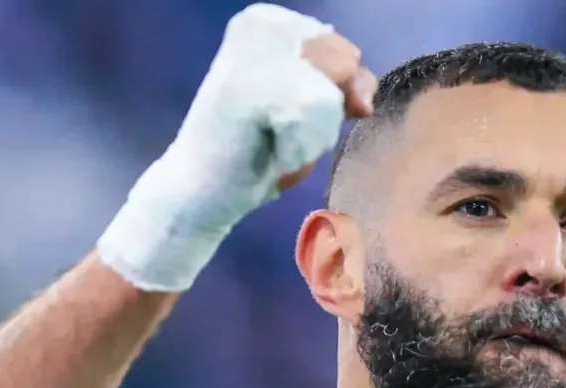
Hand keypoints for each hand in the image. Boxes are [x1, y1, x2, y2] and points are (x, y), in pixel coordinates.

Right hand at [96, 4, 377, 292]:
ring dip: (316, 130)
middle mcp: (259, 25)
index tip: (291, 111)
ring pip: (332, 91)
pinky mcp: (251, 90)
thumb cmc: (259, 146)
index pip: (342, 49)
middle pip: (344, 65)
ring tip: (277, 137)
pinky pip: (317, 116)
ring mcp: (252, 54)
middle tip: (282, 129)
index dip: (332, 92)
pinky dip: (304, 146)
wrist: (204, 188)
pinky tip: (274, 150)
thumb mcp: (312, 102)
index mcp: (268, 21)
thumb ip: (345, 82)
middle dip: (327, 109)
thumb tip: (362, 99)